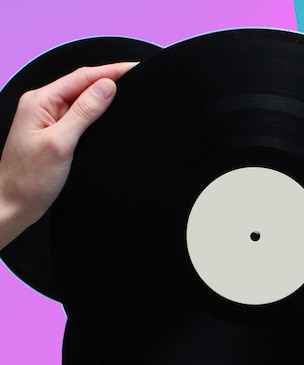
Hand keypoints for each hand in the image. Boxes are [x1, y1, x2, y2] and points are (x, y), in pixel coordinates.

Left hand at [0, 63, 135, 248]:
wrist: (15, 205)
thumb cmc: (29, 180)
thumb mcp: (61, 143)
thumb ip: (84, 113)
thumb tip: (106, 87)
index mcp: (39, 101)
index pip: (81, 77)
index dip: (110, 71)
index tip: (133, 68)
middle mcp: (42, 105)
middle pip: (82, 84)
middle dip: (109, 79)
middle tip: (137, 77)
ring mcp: (47, 119)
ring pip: (81, 99)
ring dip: (104, 95)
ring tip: (128, 92)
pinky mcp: (54, 133)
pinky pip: (79, 115)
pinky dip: (96, 112)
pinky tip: (108, 115)